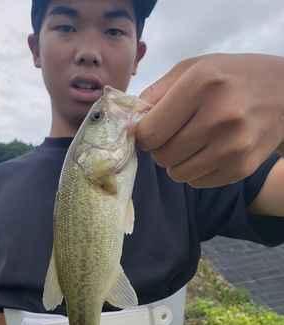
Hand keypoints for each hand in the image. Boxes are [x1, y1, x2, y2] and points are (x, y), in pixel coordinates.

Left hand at [137, 53, 283, 187]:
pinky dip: (196, 171)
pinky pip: (196, 183)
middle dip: (161, 148)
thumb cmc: (231, 77)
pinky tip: (211, 151)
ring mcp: (233, 146)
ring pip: (177, 174)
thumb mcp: (194, 68)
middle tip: (176, 134)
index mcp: (202, 85)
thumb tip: (129, 120)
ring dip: (177, 162)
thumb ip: (157, 92)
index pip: (150, 133)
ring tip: (194, 142)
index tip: (150, 130)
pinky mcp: (242, 168)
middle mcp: (220, 116)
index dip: (143, 135)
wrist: (283, 93)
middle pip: (161, 156)